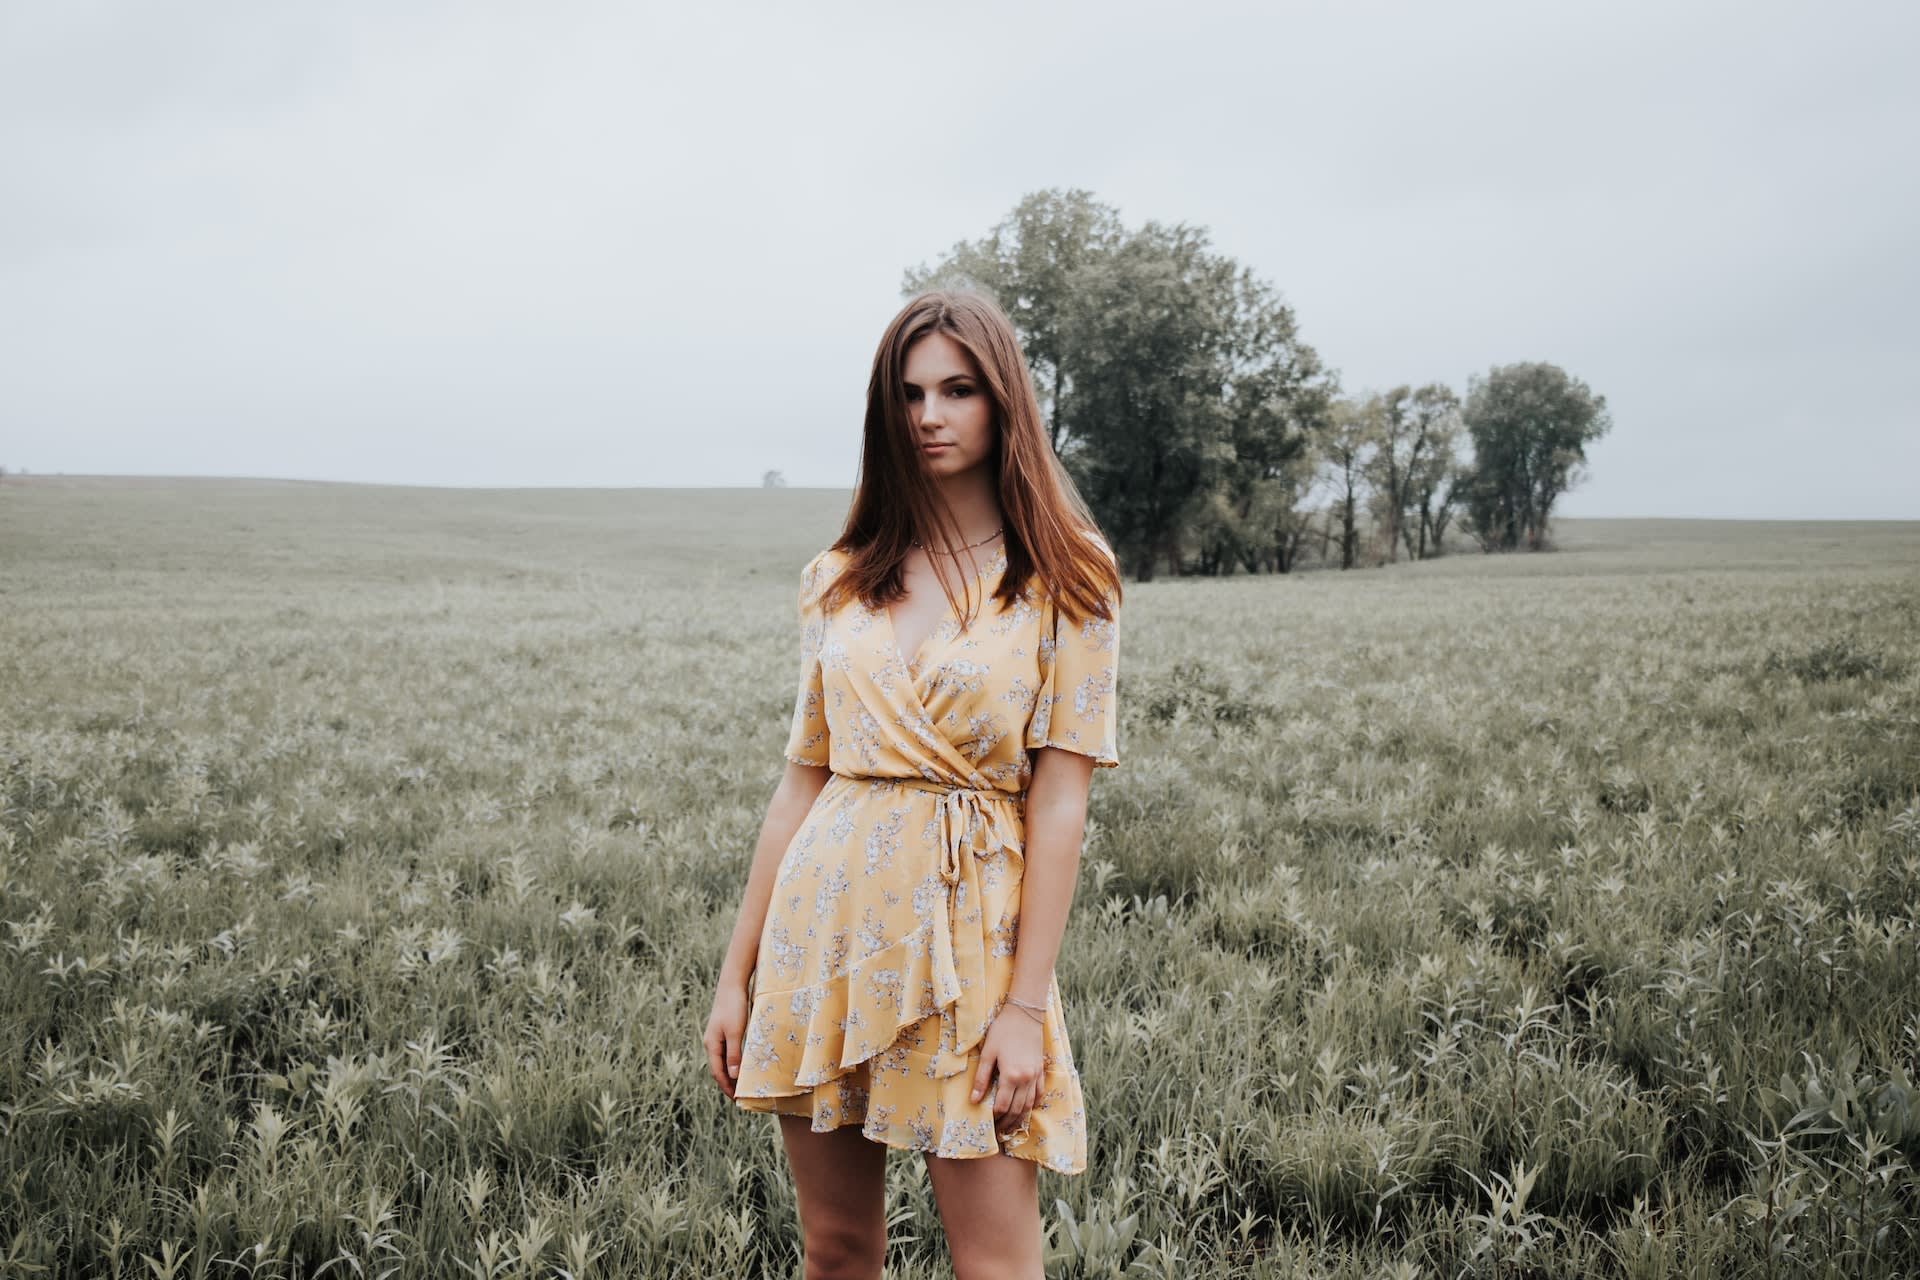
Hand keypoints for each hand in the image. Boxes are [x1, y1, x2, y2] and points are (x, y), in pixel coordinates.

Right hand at [703, 979, 748, 1097]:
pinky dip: (734, 1062)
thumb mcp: (735, 1032)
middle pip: (719, 1069)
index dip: (726, 1087)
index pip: (717, 1072)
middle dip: (728, 1083)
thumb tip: (733, 1076)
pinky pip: (728, 1052)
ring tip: (741, 1085)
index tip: (736, 1099)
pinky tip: (742, 1065)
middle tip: (739, 1097)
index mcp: (711, 1045)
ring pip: (723, 1061)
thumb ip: (733, 1054)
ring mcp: (717, 1036)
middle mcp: (712, 1043)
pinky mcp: (724, 1030)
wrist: (732, 984)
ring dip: (731, 1074)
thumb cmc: (733, 1007)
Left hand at [971, 1003, 1045, 1137]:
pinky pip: (1039, 1094)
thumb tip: (974, 1100)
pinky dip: (1033, 1105)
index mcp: (1011, 1075)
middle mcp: (1026, 1079)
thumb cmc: (1002, 1031)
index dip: (995, 1118)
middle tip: (998, 1132)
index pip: (1002, 1106)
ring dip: (1020, 1118)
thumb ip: (982, 1078)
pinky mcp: (1041, 1070)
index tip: (989, 1124)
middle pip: (1017, 1110)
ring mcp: (1035, 1076)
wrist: (1024, 1014)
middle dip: (1007, 1123)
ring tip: (1010, 1126)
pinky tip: (1026, 1110)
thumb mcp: (988, 1052)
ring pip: (1029, 1105)